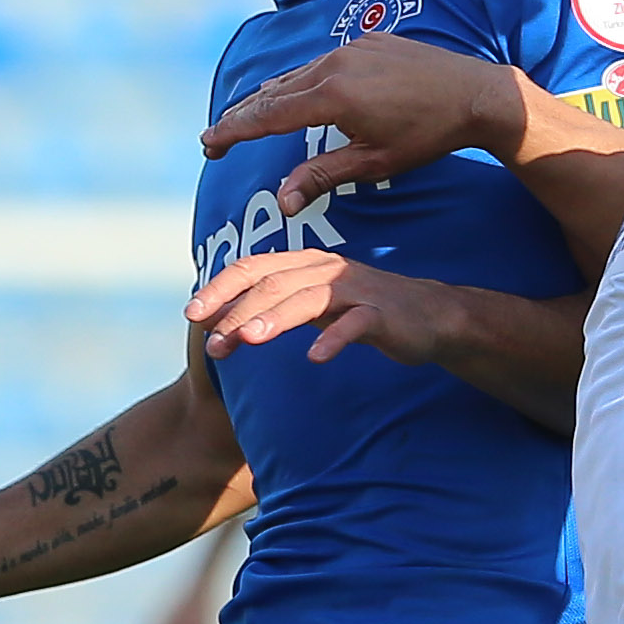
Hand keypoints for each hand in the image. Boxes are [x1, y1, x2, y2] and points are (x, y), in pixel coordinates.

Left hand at [187, 248, 476, 369]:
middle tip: (211, 343)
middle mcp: (326, 270)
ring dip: (273, 319)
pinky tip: (315, 359)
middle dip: (237, 311)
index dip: (220, 288)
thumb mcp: (315, 304)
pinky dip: (334, 340)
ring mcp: (355, 290)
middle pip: (273, 284)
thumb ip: (274, 306)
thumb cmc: (364, 312)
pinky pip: (355, 325)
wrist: (432, 317)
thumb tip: (220, 320)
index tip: (191, 314)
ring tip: (246, 341)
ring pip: (306, 299)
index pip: (253, 268)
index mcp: (306, 264)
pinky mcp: (382, 314)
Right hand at [200, 38, 534, 214]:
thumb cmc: (428, 135)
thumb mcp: (374, 163)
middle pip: (273, 92)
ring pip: (297, 75)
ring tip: (248, 118)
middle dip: (242, 117)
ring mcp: (351, 48)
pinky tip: (296, 94)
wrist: (475, 93)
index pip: (268, 116)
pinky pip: (323, 62)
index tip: (208, 144)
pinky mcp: (368, 41)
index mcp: (333, 97)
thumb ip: (323, 176)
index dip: (234, 131)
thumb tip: (282, 202)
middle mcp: (335, 64)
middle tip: (216, 138)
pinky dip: (302, 81)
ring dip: (270, 97)